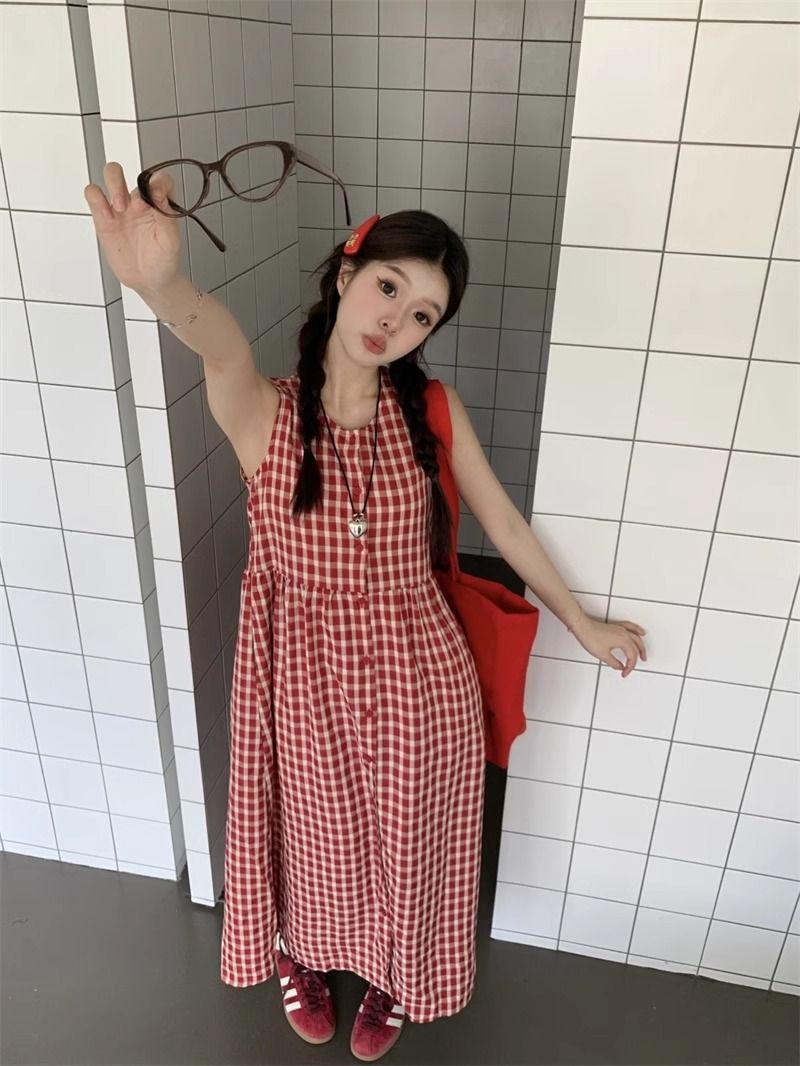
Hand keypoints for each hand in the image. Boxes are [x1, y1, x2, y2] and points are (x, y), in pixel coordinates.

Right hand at [83, 162, 181, 294]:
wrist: (150, 281)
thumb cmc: (163, 260)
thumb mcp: (171, 240)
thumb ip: (166, 214)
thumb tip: (159, 191)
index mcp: (159, 203)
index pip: (157, 178)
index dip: (156, 182)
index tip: (156, 196)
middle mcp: (138, 201)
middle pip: (127, 172)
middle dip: (125, 181)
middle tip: (133, 204)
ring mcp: (120, 209)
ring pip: (109, 178)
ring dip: (112, 185)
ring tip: (119, 208)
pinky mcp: (105, 220)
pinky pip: (94, 198)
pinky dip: (95, 198)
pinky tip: (106, 215)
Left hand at [570, 609, 647, 678]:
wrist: (582, 627)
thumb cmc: (590, 638)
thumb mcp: (603, 655)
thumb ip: (614, 663)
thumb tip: (619, 667)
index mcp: (623, 641)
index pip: (632, 656)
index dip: (630, 667)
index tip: (624, 673)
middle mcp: (624, 634)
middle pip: (636, 647)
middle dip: (637, 658)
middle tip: (636, 666)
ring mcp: (620, 629)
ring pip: (636, 637)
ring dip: (641, 645)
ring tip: (643, 653)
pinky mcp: (615, 626)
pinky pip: (631, 627)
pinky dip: (637, 630)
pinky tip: (640, 632)